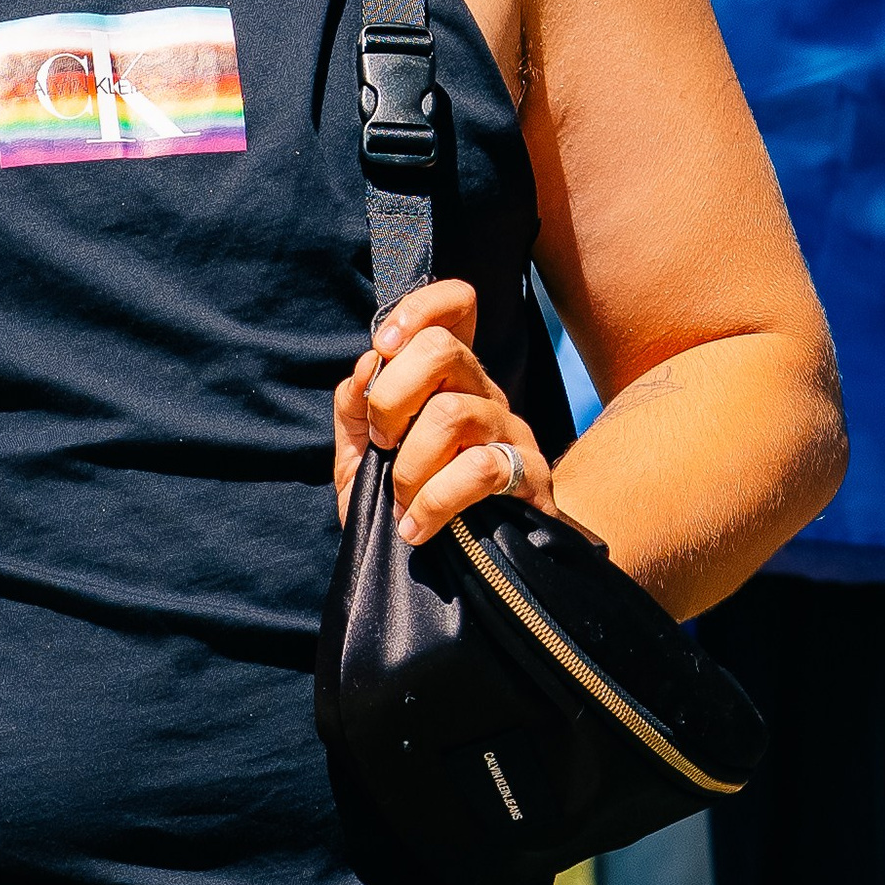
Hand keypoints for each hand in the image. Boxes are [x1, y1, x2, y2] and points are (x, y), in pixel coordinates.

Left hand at [332, 277, 554, 544]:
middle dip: (391, 397)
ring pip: (452, 413)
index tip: (383, 346)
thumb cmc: (407, 505)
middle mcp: (483, 392)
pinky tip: (415, 528)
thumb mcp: (363, 459)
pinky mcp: (529, 478)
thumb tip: (365, 366)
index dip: (419, 309)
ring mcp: (509, 432)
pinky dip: (433, 502)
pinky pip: (478, 470)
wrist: (458, 579)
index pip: (457, 305)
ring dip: (408, 465)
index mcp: (447, 377)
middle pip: (442, 348)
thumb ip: (355, 410)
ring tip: (399, 500)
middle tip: (382, 442)